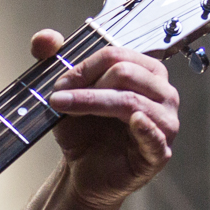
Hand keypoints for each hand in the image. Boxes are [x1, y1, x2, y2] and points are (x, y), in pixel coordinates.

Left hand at [41, 29, 179, 209]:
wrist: (82, 172)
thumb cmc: (83, 131)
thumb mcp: (65, 94)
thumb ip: (53, 61)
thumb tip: (44, 37)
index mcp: (146, 73)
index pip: (117, 55)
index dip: (84, 66)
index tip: (58, 84)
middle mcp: (163, 94)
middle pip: (126, 73)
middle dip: (86, 84)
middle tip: (58, 98)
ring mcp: (165, 123)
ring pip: (131, 101)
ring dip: (92, 102)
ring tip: (64, 108)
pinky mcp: (160, 153)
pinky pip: (156, 136)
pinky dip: (145, 127)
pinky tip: (133, 120)